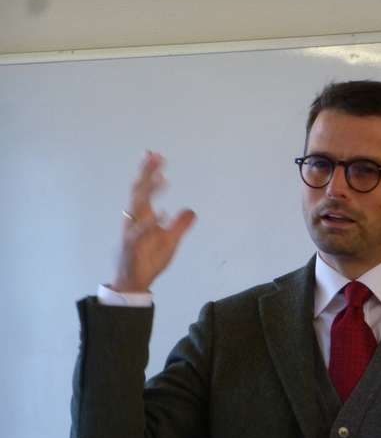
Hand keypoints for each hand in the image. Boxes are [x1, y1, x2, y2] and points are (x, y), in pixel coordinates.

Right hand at [111, 152, 195, 292]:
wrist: (133, 282)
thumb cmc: (147, 260)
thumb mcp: (170, 241)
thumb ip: (180, 225)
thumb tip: (191, 210)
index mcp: (142, 216)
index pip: (143, 188)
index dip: (148, 171)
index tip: (155, 155)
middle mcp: (135, 220)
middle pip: (138, 190)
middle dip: (146, 172)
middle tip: (155, 156)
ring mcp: (132, 232)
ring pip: (137, 206)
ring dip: (149, 191)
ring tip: (161, 177)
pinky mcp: (132, 247)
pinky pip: (141, 232)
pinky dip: (152, 222)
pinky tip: (163, 213)